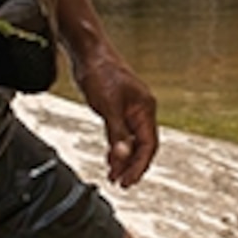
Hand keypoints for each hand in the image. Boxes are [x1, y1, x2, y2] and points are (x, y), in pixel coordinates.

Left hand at [74, 40, 158, 187]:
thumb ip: (117, 133)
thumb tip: (122, 156)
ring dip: (123, 160)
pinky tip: (110, 159)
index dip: (140, 165)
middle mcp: (141, 111)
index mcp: (145, 109)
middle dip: (132, 166)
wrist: (88, 54)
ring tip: (114, 176)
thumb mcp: (108, 106)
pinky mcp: (116, 110)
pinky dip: (116, 148)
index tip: (129, 181)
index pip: (148, 144)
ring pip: (131, 142)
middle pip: (142, 146)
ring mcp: (129, 111)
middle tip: (122, 183)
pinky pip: (121, 135)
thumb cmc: (101, 73)